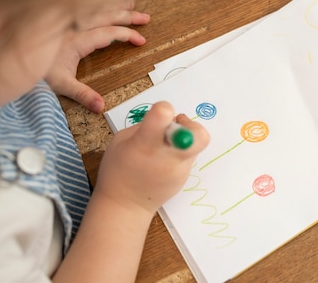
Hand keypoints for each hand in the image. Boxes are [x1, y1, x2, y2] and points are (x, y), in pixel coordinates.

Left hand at [45, 1, 149, 112]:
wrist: (10, 55)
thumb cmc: (34, 68)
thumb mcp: (60, 84)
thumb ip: (82, 95)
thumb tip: (101, 107)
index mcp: (76, 39)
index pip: (108, 32)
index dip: (126, 34)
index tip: (141, 40)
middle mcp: (73, 25)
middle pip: (105, 15)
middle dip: (128, 16)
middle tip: (145, 18)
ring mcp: (67, 19)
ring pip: (95, 7)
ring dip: (115, 6)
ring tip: (132, 4)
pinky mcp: (61, 18)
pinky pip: (84, 6)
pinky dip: (98, 3)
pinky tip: (104, 2)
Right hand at [93, 102, 210, 213]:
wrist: (124, 207)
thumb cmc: (117, 171)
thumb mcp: (121, 141)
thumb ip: (145, 126)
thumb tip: (165, 120)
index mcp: (145, 145)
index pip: (163, 115)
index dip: (164, 109)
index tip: (159, 116)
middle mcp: (166, 157)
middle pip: (199, 134)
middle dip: (191, 124)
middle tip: (177, 126)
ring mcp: (179, 170)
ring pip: (195, 144)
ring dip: (184, 138)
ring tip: (164, 147)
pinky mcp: (185, 178)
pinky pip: (188, 157)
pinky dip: (179, 152)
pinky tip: (163, 161)